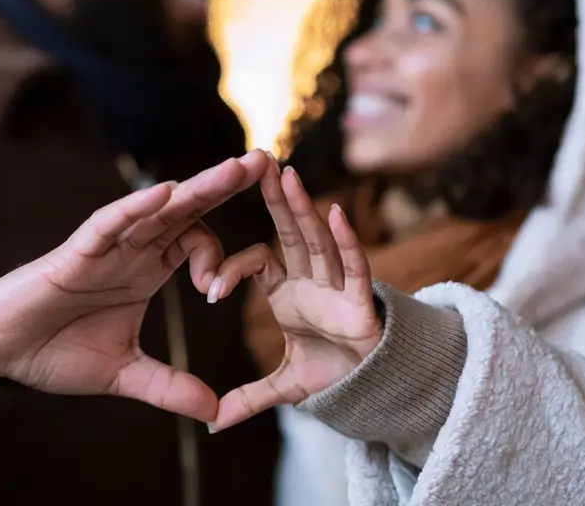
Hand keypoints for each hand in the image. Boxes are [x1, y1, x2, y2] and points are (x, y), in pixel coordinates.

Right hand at [0, 150, 269, 421]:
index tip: (219, 289)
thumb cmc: (54, 351)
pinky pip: (109, 223)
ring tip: (235, 167)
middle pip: (186, 210)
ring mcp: (105, 247)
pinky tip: (165, 193)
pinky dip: (135, 208)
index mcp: (146, 270)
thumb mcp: (123, 374)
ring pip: (157, 208)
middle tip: (266, 161)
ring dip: (196, 187)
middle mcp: (131, 250)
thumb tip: (214, 412)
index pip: (196, 243)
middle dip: (225, 186)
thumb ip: (169, 386)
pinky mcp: (75, 253)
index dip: (218, 257)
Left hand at [201, 155, 382, 431]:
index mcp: (287, 290)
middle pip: (289, 231)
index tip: (209, 291)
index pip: (257, 263)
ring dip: (303, 207)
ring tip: (286, 174)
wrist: (374, 389)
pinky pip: (354, 265)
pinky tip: (335, 214)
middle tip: (256, 161)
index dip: (232, 270)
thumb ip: (249, 398)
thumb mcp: (284, 386)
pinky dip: (346, 241)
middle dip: (274, 198)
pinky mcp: (362, 299)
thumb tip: (212, 423)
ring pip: (317, 240)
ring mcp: (338, 285)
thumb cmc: (332, 373)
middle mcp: (311, 279)